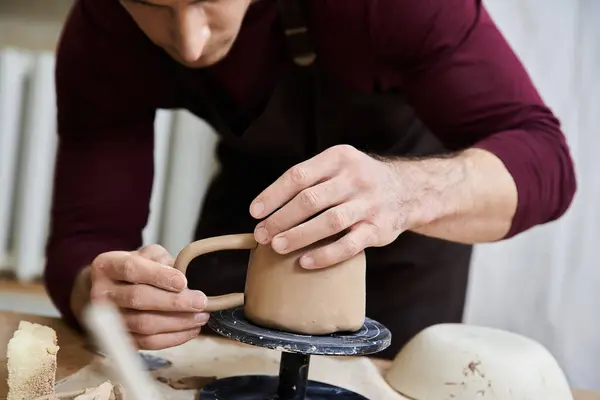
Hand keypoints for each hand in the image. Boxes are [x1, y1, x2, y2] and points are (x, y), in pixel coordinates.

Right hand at [89, 245, 208, 349]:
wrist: (110, 291)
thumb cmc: (134, 270)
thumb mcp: (147, 255)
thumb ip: (164, 262)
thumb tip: (186, 276)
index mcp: (107, 265)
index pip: (132, 269)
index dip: (159, 276)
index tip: (183, 282)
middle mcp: (101, 293)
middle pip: (138, 298)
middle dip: (174, 302)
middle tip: (200, 302)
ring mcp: (106, 320)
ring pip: (144, 324)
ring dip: (178, 322)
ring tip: (201, 316)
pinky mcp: (119, 338)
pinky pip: (147, 343)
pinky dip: (173, 338)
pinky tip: (190, 330)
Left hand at [249, 145, 422, 268]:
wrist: (408, 190)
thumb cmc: (358, 182)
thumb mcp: (339, 166)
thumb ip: (311, 179)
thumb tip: (267, 208)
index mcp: (339, 159)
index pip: (299, 175)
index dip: (273, 194)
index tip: (255, 212)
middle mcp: (355, 178)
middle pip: (310, 199)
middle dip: (281, 218)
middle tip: (261, 235)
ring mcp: (369, 204)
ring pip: (329, 222)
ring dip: (299, 235)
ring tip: (277, 247)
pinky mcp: (379, 229)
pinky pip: (349, 245)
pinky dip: (325, 255)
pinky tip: (305, 261)